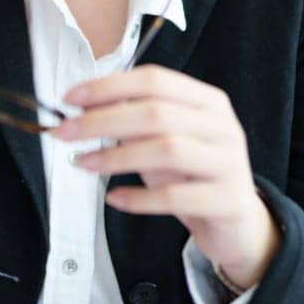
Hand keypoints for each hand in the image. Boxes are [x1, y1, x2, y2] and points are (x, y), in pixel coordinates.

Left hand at [54, 66, 280, 290]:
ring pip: (167, 149)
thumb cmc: (193, 175)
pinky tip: (114, 199)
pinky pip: (175, 196)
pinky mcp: (227, 200)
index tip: (70, 98)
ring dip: (116, 156)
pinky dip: (139, 198)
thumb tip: (84, 109)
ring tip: (83, 163)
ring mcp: (228, 162)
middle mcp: (223, 126)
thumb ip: (136, 122)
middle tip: (64, 132)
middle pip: (157, 112)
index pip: (155, 80)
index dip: (110, 87)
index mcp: (208, 100)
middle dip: (103, 120)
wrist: (238, 223)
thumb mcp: (167, 140)